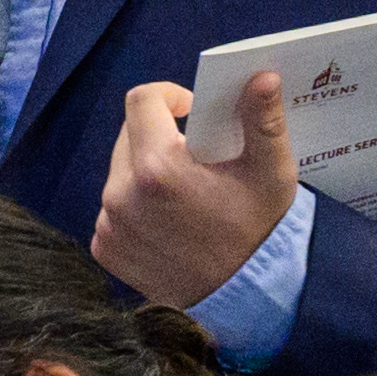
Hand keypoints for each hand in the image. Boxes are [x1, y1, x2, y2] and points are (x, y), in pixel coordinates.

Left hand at [93, 70, 296, 306]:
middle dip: (159, 134)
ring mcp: (109, 223)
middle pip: (129, 135)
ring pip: (119, 173)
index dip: (168, 95)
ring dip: (145, 171)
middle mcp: (121, 194)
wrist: (246, 298)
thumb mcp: (271, 171)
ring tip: (182, 190)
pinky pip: (112, 210)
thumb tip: (261, 76)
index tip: (190, 110)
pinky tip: (168, 220)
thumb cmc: (260, 229)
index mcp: (158, 166)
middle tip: (194, 156)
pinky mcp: (104, 248)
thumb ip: (263, 120)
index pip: (142, 100)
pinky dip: (135, 206)